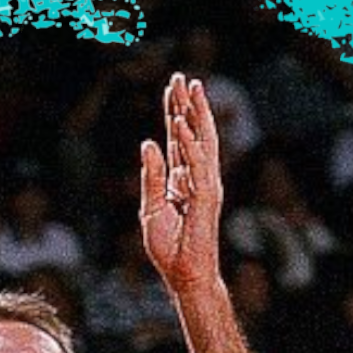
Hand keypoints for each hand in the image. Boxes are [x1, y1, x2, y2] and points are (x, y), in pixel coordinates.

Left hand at [140, 75, 222, 295]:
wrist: (184, 275)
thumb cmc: (170, 248)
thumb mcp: (151, 209)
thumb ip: (152, 177)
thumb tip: (148, 144)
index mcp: (183, 180)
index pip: (179, 140)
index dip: (176, 114)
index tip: (172, 88)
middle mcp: (197, 178)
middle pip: (193, 133)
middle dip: (187, 105)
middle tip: (182, 77)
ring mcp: (204, 186)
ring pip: (201, 142)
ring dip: (195, 115)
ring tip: (190, 88)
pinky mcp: (205, 198)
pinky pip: (197, 165)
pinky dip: (189, 145)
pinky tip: (181, 124)